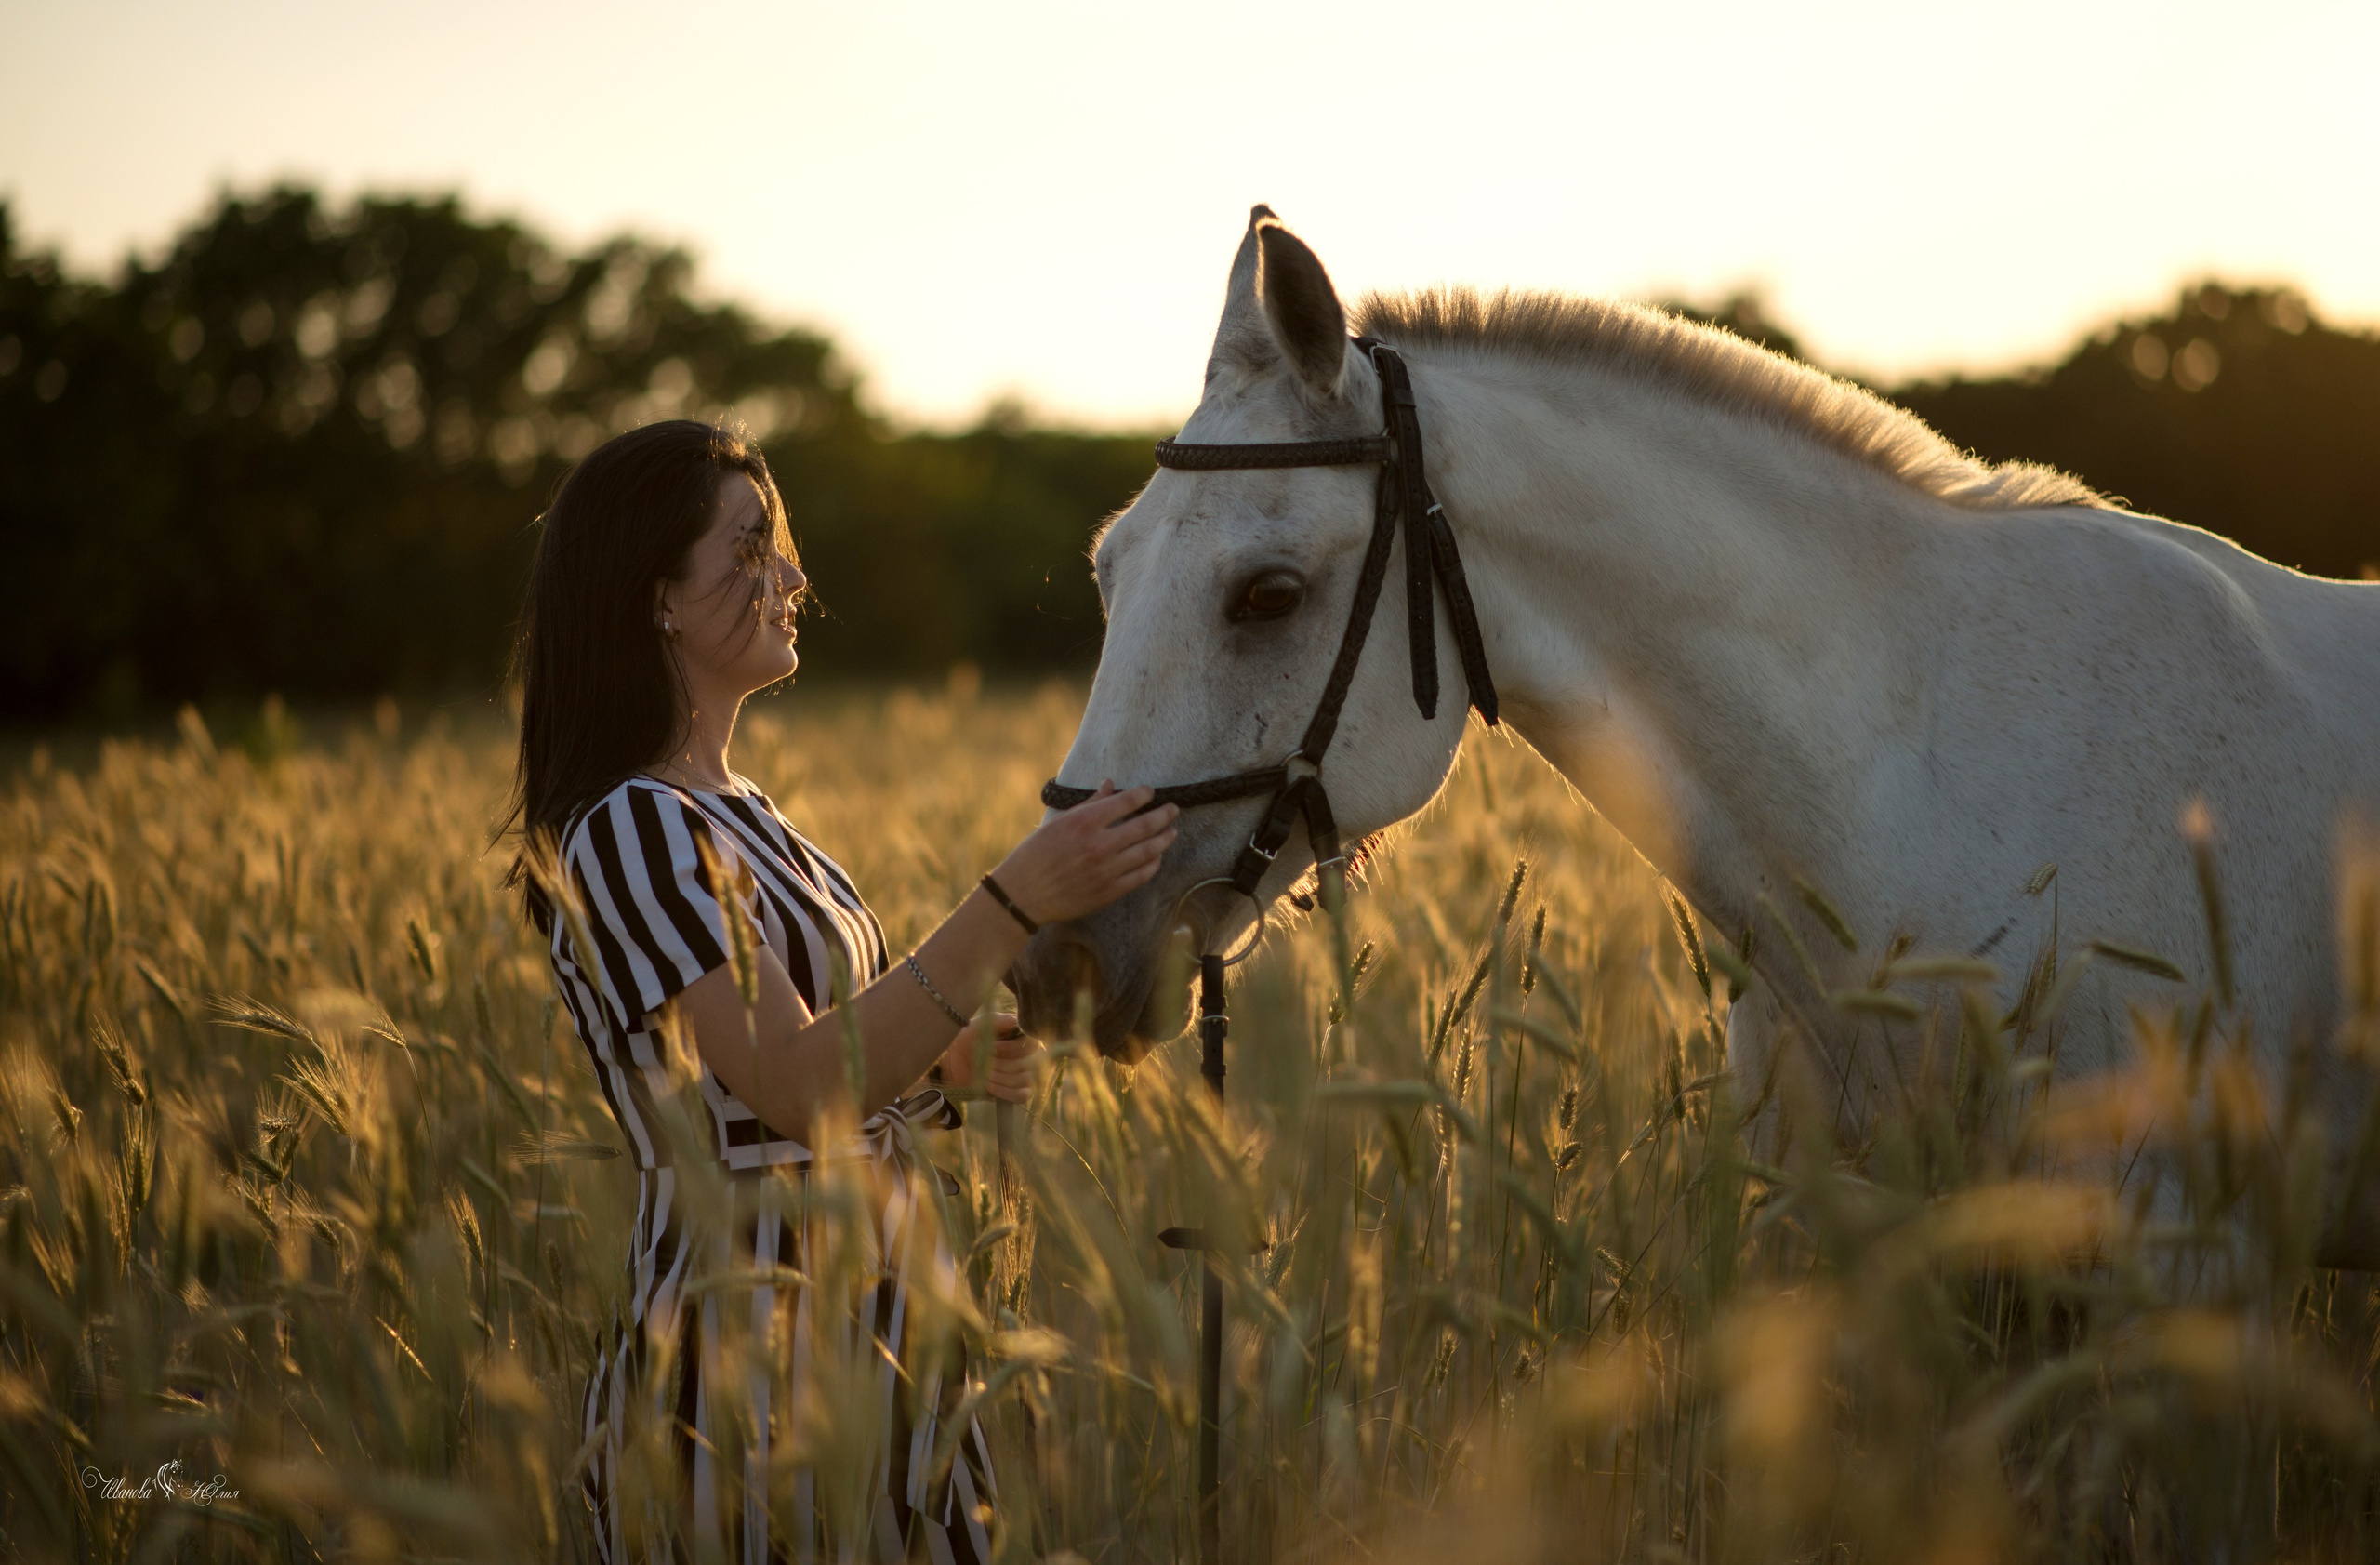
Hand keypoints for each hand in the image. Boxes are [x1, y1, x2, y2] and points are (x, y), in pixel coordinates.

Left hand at [937, 1013, 1041, 1104]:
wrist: (953, 1062)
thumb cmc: (968, 1040)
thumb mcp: (980, 1025)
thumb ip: (999, 1020)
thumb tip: (1016, 1022)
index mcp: (1022, 1037)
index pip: (1031, 1044)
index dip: (1012, 1048)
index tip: (993, 1047)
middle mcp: (1029, 1055)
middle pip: (1029, 1063)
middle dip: (1003, 1064)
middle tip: (985, 1062)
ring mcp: (1026, 1075)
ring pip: (1024, 1079)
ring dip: (1001, 1077)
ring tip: (984, 1074)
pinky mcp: (1019, 1092)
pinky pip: (1022, 1095)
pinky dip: (1005, 1091)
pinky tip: (989, 1086)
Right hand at [990, 780, 1178, 924]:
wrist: (1023, 895)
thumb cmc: (1036, 854)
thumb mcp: (1059, 822)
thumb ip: (1089, 803)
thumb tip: (1111, 784)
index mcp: (1084, 823)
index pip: (1126, 802)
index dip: (1143, 794)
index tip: (1150, 791)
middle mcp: (1099, 845)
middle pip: (1144, 826)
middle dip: (1164, 815)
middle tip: (1174, 809)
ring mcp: (1106, 870)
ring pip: (1148, 851)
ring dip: (1165, 839)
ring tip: (1172, 832)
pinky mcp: (1109, 891)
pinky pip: (1141, 876)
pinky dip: (1153, 864)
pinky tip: (1157, 857)